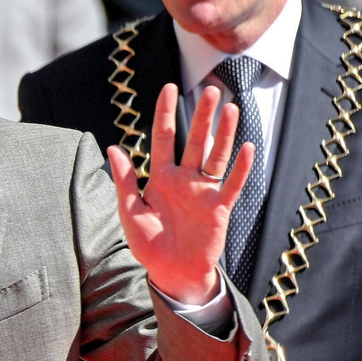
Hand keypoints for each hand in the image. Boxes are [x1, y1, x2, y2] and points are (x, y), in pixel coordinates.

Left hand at [108, 84, 254, 305]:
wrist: (171, 272)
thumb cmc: (149, 244)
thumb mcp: (130, 212)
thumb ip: (125, 181)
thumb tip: (113, 148)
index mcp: (160, 178)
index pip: (163, 139)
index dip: (165, 114)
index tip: (168, 88)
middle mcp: (184, 179)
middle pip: (194, 141)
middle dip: (201, 116)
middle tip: (209, 89)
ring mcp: (204, 192)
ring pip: (216, 156)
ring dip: (224, 134)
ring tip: (230, 108)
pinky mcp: (219, 208)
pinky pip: (231, 184)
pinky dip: (241, 168)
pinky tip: (248, 148)